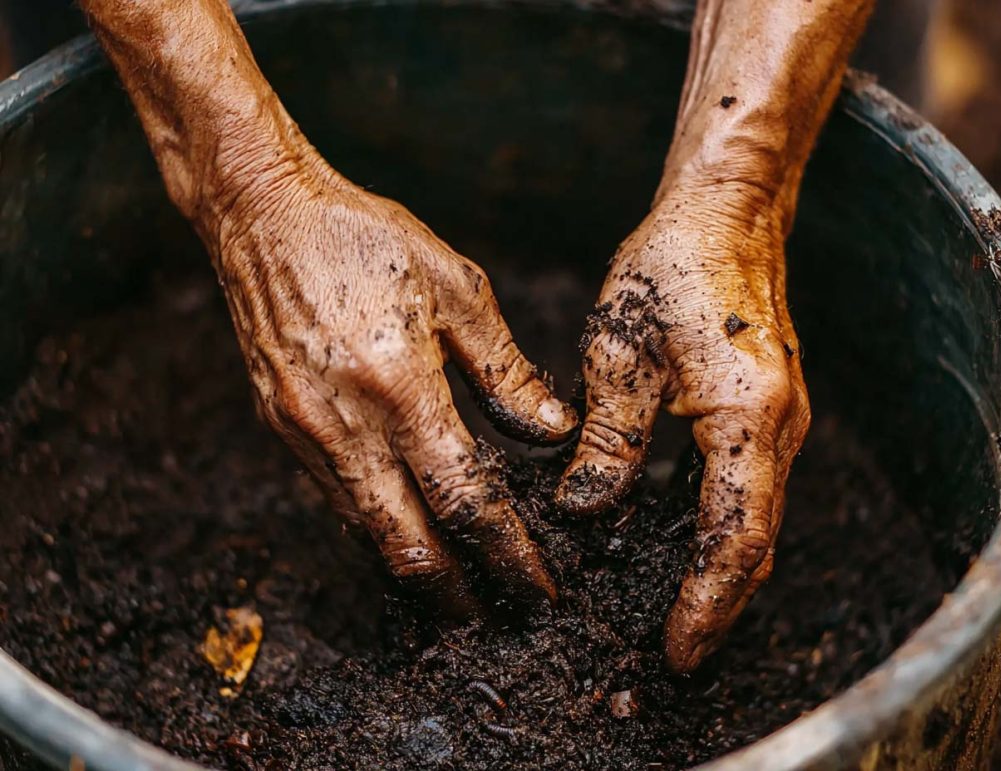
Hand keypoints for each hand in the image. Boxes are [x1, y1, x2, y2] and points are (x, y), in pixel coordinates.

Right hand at [78, 0, 576, 617]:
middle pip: (407, 544)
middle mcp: (345, 425)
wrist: (262, 217)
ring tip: (456, 589)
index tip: (537, 584)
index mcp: (400, 387)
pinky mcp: (281, 429)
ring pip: (365, 532)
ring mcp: (304, 434)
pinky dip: (376, 528)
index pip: (466, 499)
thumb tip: (550, 430)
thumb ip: (505, 368)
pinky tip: (404, 531)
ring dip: (413, 568)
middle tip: (493, 615)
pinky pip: (335, 500)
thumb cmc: (365, 238)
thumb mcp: (456, 286)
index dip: (508, 552)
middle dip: (455, 592)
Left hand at [556, 181, 809, 671]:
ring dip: (719, 571)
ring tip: (673, 614)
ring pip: (753, 519)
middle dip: (717, 603)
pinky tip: (672, 542)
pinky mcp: (763, 410)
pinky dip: (716, 526)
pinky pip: (745, 487)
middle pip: (755, 542)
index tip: (676, 651)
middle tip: (674, 653)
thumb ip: (609, 439)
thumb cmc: (672, 266)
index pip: (734, 536)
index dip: (706, 602)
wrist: (725, 211)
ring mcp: (778, 420)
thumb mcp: (621, 352)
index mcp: (748, 416)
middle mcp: (779, 428)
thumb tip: (583, 512)